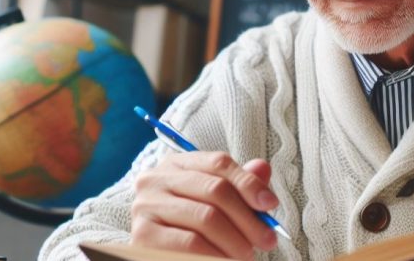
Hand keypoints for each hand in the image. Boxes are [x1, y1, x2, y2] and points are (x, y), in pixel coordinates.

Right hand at [130, 152, 279, 259]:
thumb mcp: (217, 201)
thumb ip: (239, 184)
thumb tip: (263, 168)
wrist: (163, 255)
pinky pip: (190, 243)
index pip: (218, 162)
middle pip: (215, 189)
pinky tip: (226, 260)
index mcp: (177, 164)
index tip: (271, 204)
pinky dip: (216, 254)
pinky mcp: (142, 235)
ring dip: (235, 241)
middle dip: (248, 217)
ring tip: (248, 255)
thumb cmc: (192, 226)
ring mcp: (146, 206)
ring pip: (206, 217)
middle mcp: (156, 179)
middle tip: (268, 239)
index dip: (249, 183)